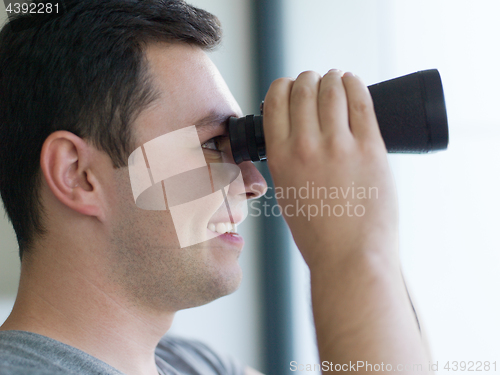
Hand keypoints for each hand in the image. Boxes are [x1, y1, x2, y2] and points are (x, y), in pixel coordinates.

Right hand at [263, 70, 398, 268]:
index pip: (276, 101)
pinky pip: (362, 102)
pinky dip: (355, 85)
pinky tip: (352, 81)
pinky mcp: (371, 149)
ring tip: (335, 78)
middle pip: (304, 89)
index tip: (290, 87)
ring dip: (332, 78)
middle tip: (314, 81)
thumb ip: (287, 162)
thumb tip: (296, 136)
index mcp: (281, 158)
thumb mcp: (288, 195)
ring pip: (332, 89)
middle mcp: (306, 146)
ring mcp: (340, 146)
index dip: (283, 86)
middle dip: (307, 79)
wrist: (350, 258)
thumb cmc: (318, 234)